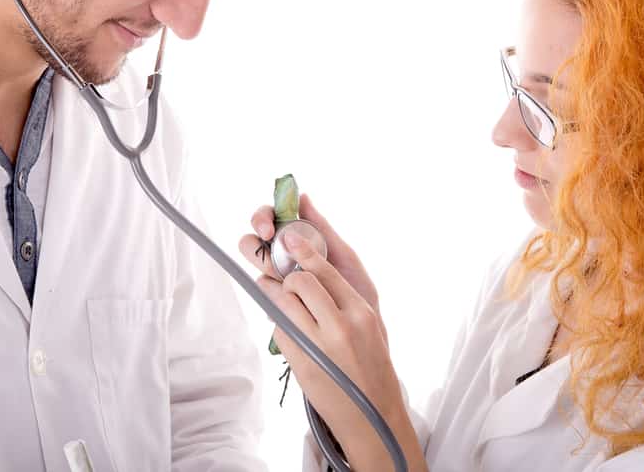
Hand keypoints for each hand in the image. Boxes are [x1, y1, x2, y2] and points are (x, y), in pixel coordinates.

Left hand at [237, 196, 425, 470]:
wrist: (374, 415)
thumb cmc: (371, 360)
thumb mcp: (369, 319)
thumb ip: (343, 284)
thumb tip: (314, 245)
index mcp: (362, 309)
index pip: (324, 267)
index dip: (301, 244)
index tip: (285, 229)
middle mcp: (344, 324)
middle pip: (300, 278)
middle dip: (282, 265)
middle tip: (270, 255)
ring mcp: (322, 345)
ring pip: (283, 298)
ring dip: (272, 287)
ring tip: (272, 284)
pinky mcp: (302, 362)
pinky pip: (277, 325)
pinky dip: (276, 314)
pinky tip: (280, 311)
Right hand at [239, 194, 382, 330]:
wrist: (364, 335)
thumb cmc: (357, 291)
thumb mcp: (344, 258)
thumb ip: (323, 229)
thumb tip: (302, 197)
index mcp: (298, 240)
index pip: (269, 218)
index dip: (263, 218)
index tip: (269, 230)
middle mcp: (282, 259)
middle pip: (252, 242)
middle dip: (255, 244)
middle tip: (270, 251)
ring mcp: (277, 283)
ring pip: (255, 269)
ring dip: (268, 271)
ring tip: (291, 279)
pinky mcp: (276, 306)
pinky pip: (264, 297)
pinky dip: (275, 296)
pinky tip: (294, 302)